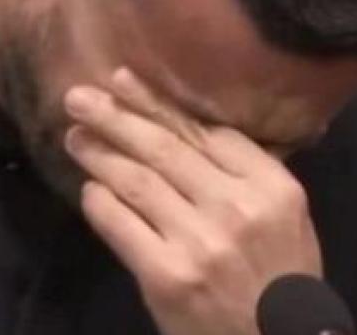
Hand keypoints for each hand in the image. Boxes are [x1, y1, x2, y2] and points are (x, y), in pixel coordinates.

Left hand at [63, 68, 321, 334]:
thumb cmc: (278, 277)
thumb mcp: (281, 215)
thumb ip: (240, 169)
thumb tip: (175, 122)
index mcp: (271, 185)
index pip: (203, 130)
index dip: (156, 102)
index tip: (121, 80)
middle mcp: (236, 206)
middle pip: (164, 147)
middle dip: (115, 116)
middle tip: (77, 96)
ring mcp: (200, 241)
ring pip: (137, 181)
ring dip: (99, 154)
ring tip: (74, 136)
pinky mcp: (168, 275)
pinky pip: (121, 225)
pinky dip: (100, 203)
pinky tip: (89, 188)